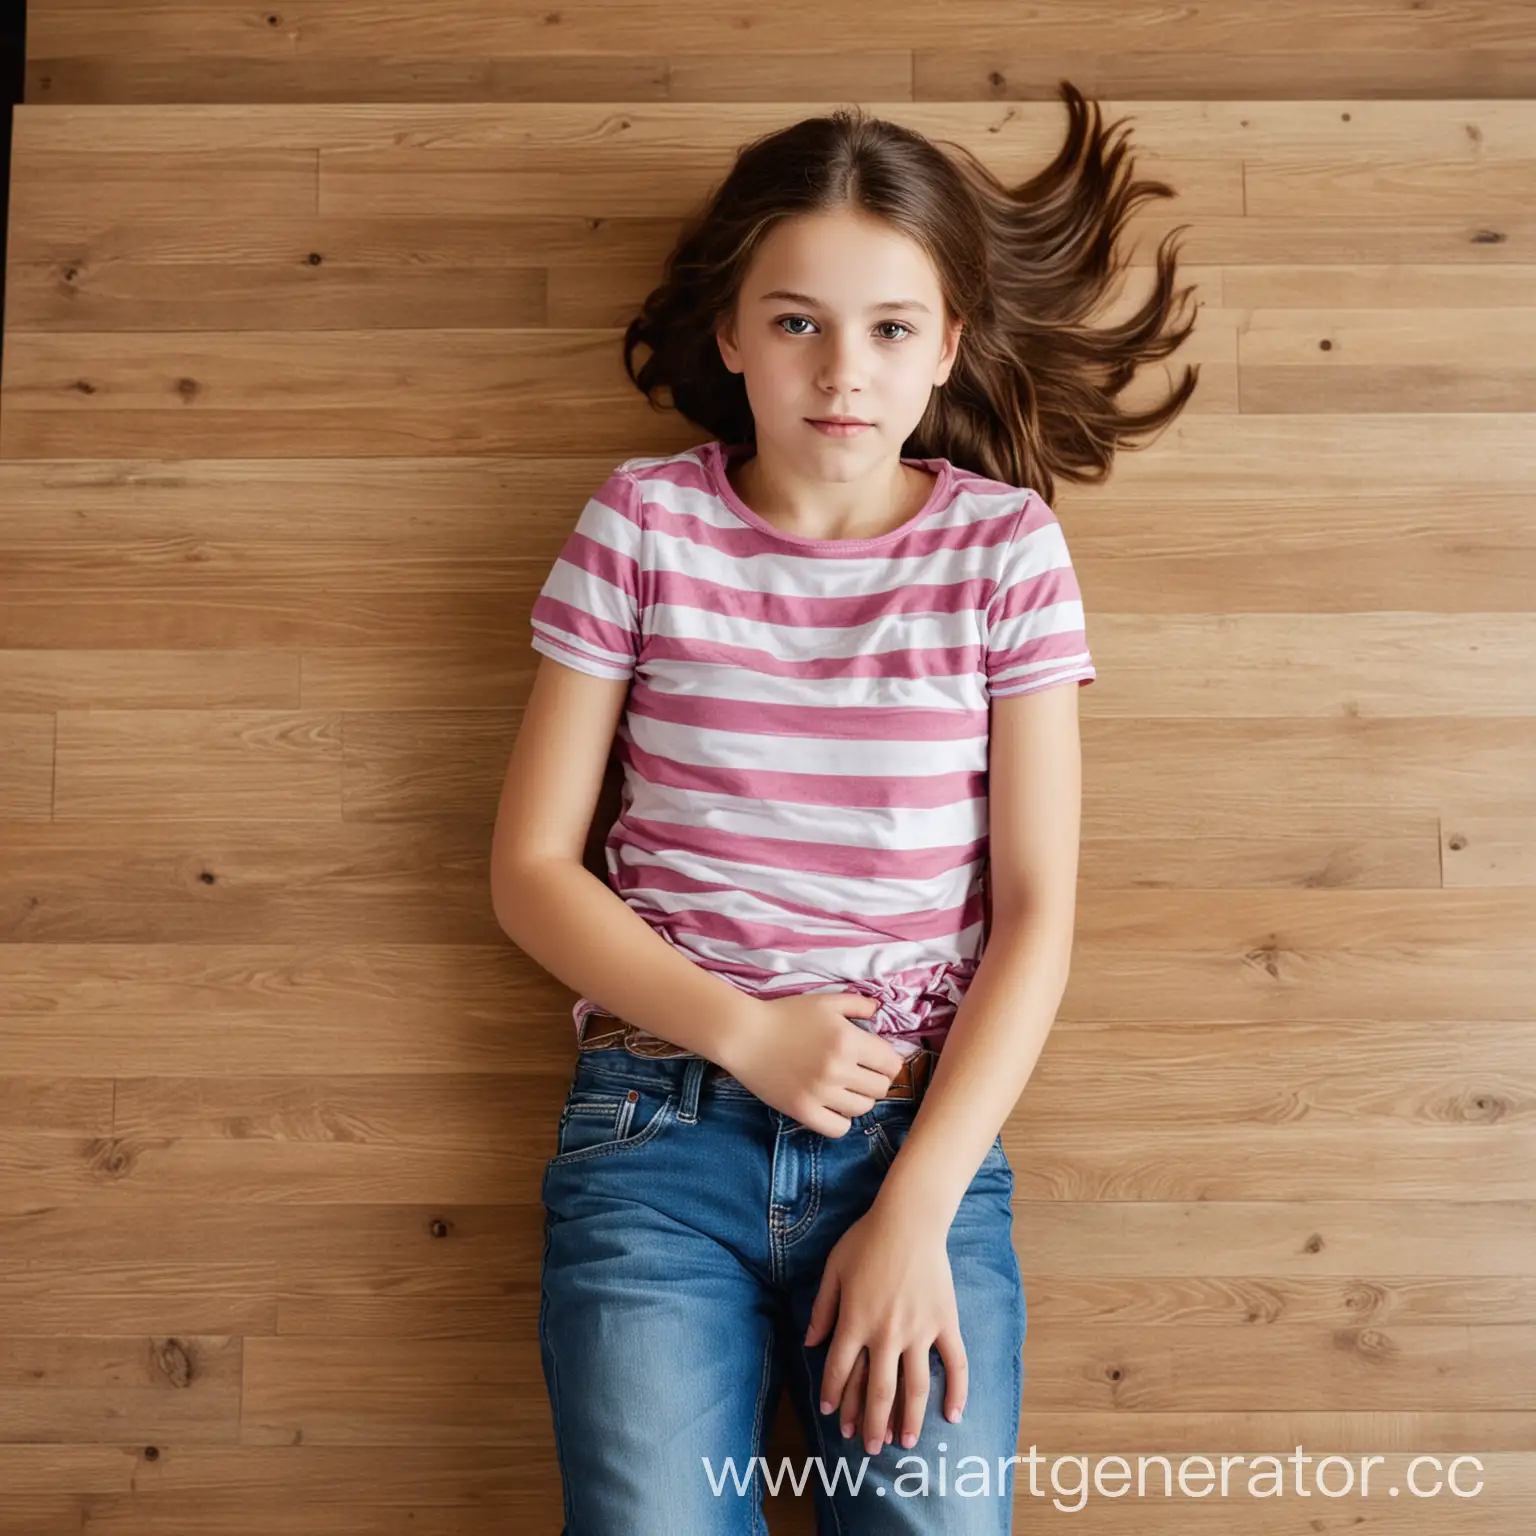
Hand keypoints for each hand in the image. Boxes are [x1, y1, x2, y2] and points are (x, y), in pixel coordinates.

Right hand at [717, 993, 905, 1136]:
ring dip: (859, 1099)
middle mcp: (838, 1069)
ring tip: (845, 1088)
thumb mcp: (824, 1002)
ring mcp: (820, 1093)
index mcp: (848, 1040)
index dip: (887, 1061)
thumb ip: (857, 1004)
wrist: (745, 1035)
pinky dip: (840, 1120)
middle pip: (880, 1088)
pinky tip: (832, 1106)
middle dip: (875, 1079)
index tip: (876, 1059)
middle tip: (861, 1073)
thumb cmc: (785, 1015)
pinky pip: (838, 1128)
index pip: (891, 1063)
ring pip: (862, 1109)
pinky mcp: (803, 1111)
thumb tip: (879, 1011)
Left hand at [804, 1200, 966, 1455]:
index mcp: (855, 1321)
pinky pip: (954, 1364)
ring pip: (913, 1388)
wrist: (909, 1220)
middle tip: (866, 1447)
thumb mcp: (834, 1270)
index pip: (839, 1370)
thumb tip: (810, 1343)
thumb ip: (822, 1309)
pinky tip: (953, 1416)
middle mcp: (886, 1333)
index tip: (830, 1414)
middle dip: (869, 1423)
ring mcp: (918, 1331)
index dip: (832, 1395)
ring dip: (908, 1420)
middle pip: (876, 1390)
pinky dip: (956, 1392)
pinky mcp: (944, 1323)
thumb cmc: (867, 1240)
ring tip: (904, 1443)